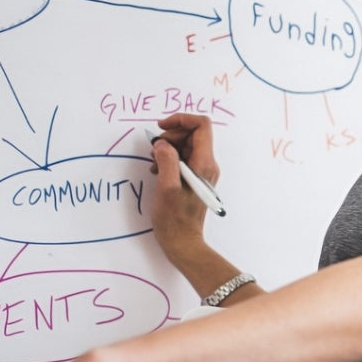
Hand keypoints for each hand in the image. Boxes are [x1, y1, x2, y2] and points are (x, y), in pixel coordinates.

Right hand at [148, 112, 220, 257]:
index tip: (161, 128)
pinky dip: (168, 158)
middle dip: (170, 136)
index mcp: (205, 164)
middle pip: (192, 134)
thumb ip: (167, 160)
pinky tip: (157, 170)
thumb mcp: (166, 187)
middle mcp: (207, 165)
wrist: (182, 241)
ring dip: (167, 148)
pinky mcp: (194, 179)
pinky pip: (183, 158)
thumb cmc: (174, 219)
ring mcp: (202, 172)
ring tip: (154, 163)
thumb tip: (163, 144)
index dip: (181, 120)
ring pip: (186, 145)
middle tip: (154, 150)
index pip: (201, 125)